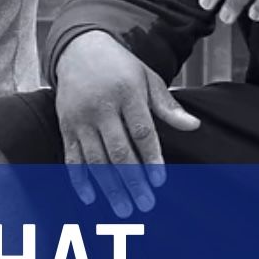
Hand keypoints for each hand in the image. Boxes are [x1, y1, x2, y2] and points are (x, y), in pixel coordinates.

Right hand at [54, 31, 199, 217]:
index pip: (141, 131)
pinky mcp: (65, 125)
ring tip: (123, 210)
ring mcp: (80, 117)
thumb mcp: (147, 78)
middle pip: (119, 150)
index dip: (151, 158)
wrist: (79, 49)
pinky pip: (71, 156)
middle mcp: (101, 106)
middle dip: (133, 181)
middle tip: (145, 205)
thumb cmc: (120, 67)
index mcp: (126, 92)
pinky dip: (79, 179)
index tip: (159, 181)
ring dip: (109, 187)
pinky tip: (91, 198)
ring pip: (95, 159)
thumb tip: (193, 126)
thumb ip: (167, 106)